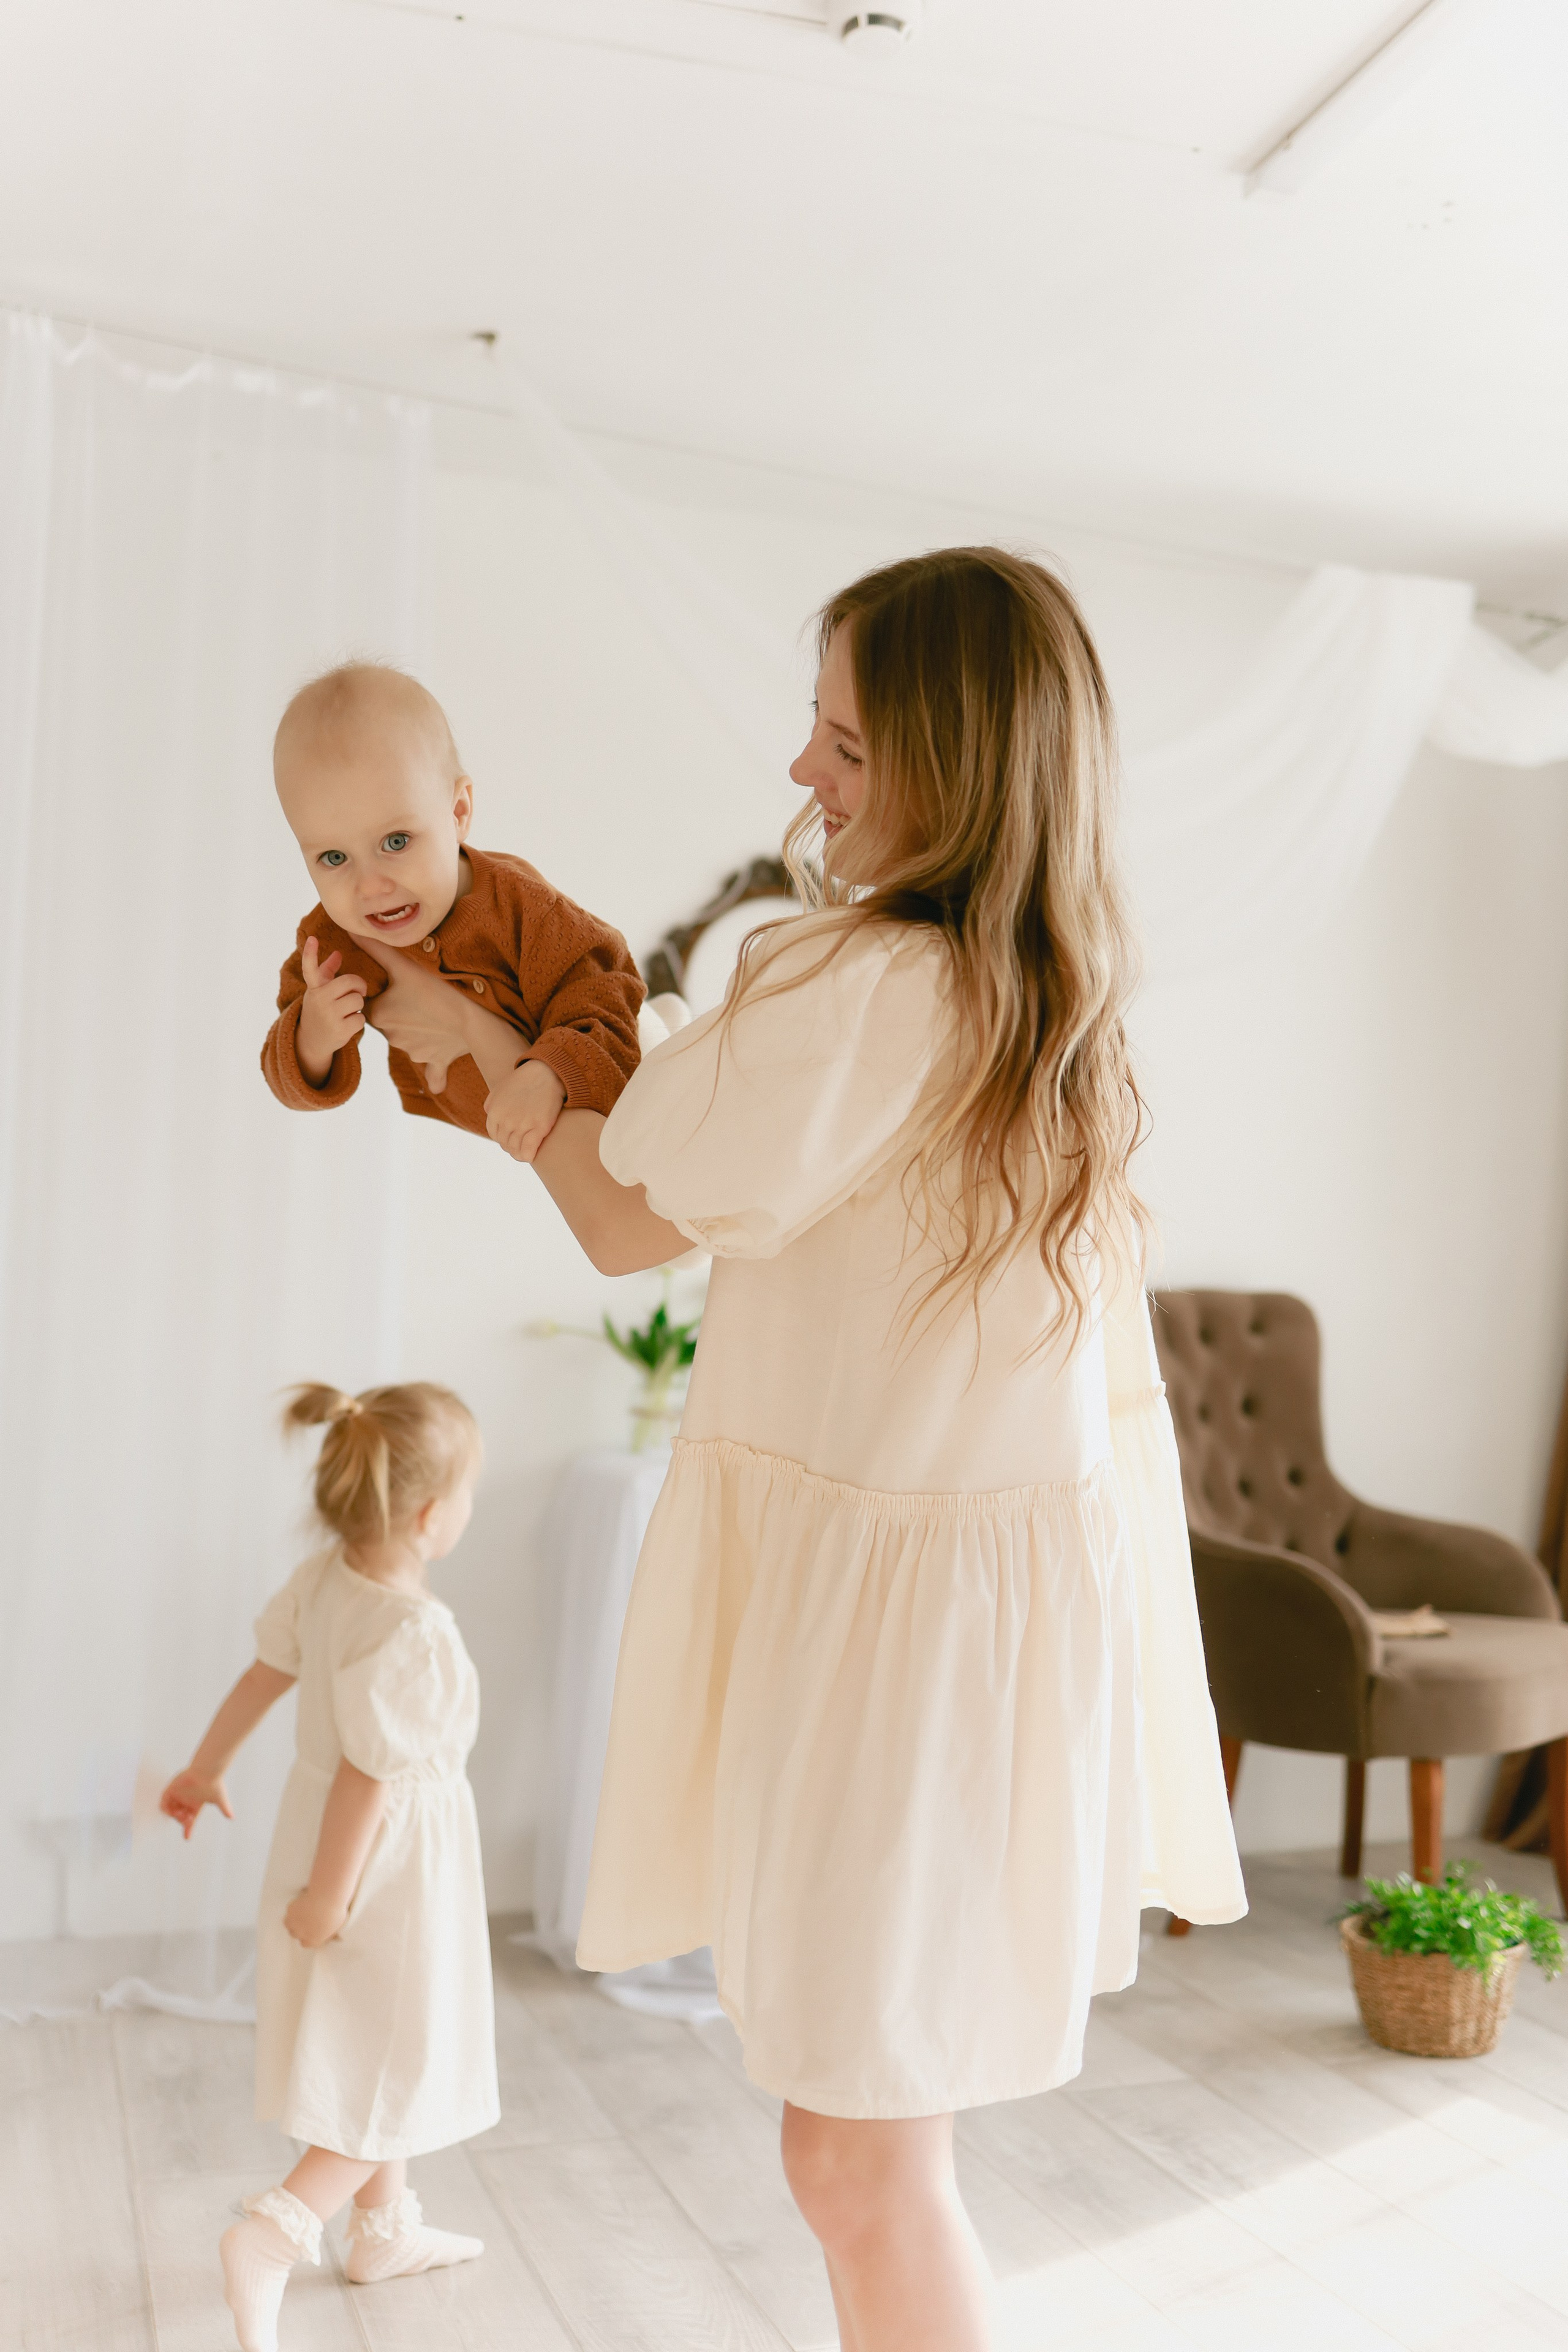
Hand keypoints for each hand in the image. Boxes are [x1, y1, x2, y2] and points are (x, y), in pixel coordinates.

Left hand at [159, 1767, 232, 1841]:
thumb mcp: (220, 1799)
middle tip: (186, 1819)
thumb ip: (225, 1808)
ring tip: (181, 1814)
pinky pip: (163, 1802)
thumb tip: (232, 1818)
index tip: (187, 1838)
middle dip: (182, 1821)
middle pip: (180, 1817)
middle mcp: (186, 1801)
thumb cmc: (213, 1784)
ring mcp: (178, 1795)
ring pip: (171, 1811)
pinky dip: (164, 1808)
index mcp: (196, 1805)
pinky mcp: (171, 1789)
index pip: (191, 1820)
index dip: (188, 1829)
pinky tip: (169, 1810)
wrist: (205, 1771)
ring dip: (174, 1816)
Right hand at [284, 1887, 347, 1947]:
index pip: (305, 1943)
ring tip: (298, 1915)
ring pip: (288, 1924)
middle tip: (305, 1921)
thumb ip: (330, 1933)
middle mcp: (301, 1933)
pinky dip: (293, 1909)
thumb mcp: (337, 1927)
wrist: (328, 1896)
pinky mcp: (291, 1909)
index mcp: (312, 1940)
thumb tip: (334, 1937)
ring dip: (292, 1921)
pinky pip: (289, 1911)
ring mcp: (294, 1921)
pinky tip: (300, 1904)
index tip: (310, 1931)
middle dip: (299, 1929)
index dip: (307, 1937)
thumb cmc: (336, 1911)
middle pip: (295, 1934)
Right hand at [297, 933, 368, 1085]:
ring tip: (348, 1011)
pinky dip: (358, 1021)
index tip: (312, 939)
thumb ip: (328, 971)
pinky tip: (348, 1024)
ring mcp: (328, 1016)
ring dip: (358, 1005)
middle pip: (351, 982)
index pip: (310, 968)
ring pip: (358, 1001)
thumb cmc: (320, 1008)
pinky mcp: (338, 1031)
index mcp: (315, 987)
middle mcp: (319, 1000)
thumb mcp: (320, 990)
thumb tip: (338, 953)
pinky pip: (361, 1019)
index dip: (310, 953)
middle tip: (358, 992)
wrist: (311, 1040)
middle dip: (359, 986)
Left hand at [364, 948, 471, 1095]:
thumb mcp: (403, 966)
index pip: (370, 1004)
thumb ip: (375, 949)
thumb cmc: (435, 989)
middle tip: (419, 996)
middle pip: (390, 1022)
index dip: (381, 994)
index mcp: (379, 1015)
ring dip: (419, 1030)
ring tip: (436, 1013)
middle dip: (401, 1012)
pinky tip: (436, 1086)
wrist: (469, 1019)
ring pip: (410, 1040)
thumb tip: (352, 931)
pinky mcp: (433, 1060)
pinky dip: (434, 1076)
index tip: (396, 985)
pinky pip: (432, 1073)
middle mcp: (391, 1037)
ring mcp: (412, 1052)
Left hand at [485, 1059, 566, 1163]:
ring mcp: (522, 1125)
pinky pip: (529, 1151)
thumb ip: (491, 1104)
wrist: (546, 1072)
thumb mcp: (499, 1089)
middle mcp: (506, 1121)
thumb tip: (489, 1115)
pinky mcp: (539, 1128)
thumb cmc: (524, 1080)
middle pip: (506, 1144)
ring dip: (521, 1153)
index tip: (513, 1138)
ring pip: (516, 1150)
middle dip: (513, 1146)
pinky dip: (528, 1156)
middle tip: (523, 1144)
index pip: (495, 1136)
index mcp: (495, 1113)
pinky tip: (532, 1155)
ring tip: (527, 1151)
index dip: (504, 1139)